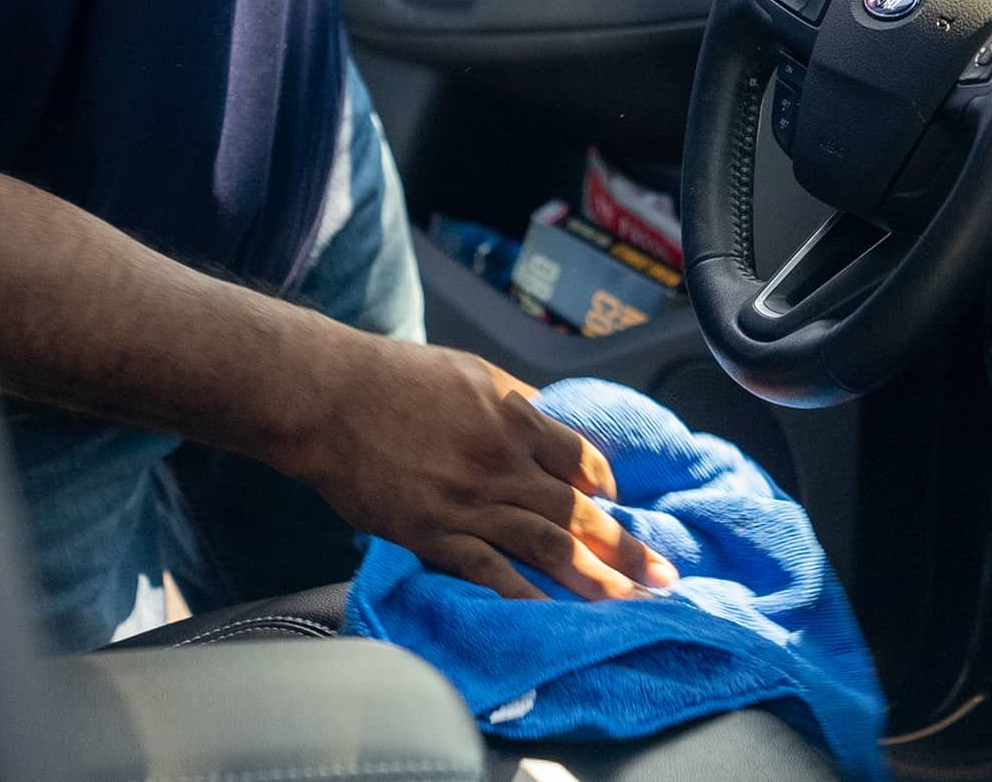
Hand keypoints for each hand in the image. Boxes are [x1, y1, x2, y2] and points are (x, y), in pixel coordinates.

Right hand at [290, 330, 677, 601]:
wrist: (331, 397)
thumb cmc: (395, 378)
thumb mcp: (470, 374)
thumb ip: (514, 403)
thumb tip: (548, 421)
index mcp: (514, 416)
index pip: (580, 460)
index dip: (604, 488)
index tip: (617, 505)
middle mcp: (501, 461)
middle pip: (576, 511)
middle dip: (624, 546)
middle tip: (661, 575)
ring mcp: (469, 501)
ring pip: (545, 546)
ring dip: (593, 578)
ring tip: (626, 604)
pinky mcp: (434, 533)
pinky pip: (489, 572)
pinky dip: (523, 597)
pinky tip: (550, 618)